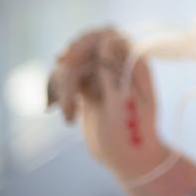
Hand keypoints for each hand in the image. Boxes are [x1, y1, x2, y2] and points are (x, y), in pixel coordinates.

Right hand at [47, 25, 169, 181]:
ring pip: (75, 66)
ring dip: (66, 87)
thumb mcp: (123, 102)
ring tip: (70, 116)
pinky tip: (68, 117)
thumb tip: (108, 38)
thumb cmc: (134, 134)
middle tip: (60, 66)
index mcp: (135, 65)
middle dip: (72, 58)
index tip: (68, 57)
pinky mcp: (91, 90)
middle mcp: (120, 67)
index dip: (87, 40)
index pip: (110, 35)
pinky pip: (71, 80)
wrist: (130, 160)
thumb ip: (113, 70)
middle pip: (88, 46)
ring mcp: (104, 78)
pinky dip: (64, 96)